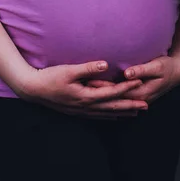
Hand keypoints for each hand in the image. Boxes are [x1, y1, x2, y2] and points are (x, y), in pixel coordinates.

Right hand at [15, 61, 146, 118]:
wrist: (32, 89)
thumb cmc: (50, 77)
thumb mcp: (68, 70)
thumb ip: (88, 68)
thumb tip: (106, 65)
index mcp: (85, 96)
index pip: (111, 93)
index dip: (127, 88)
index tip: (140, 83)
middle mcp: (85, 106)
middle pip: (113, 107)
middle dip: (130, 105)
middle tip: (147, 105)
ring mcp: (81, 110)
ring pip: (106, 113)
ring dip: (122, 112)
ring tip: (136, 112)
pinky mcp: (77, 110)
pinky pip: (97, 115)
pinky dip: (109, 115)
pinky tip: (114, 115)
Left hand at [89, 56, 179, 104]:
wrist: (178, 72)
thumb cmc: (168, 66)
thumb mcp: (157, 66)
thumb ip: (141, 70)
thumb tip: (128, 73)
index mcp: (141, 93)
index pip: (117, 91)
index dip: (102, 87)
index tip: (88, 81)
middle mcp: (138, 99)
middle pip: (114, 97)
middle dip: (98, 92)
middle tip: (82, 86)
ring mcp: (138, 99)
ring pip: (116, 99)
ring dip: (102, 95)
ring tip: (86, 90)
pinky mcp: (138, 95)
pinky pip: (121, 97)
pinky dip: (110, 96)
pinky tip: (100, 94)